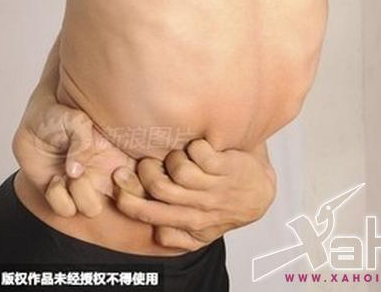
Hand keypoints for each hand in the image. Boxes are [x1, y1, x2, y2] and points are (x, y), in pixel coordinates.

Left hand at [12, 84, 135, 217]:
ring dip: (79, 193)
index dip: (135, 185)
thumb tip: (76, 172)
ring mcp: (83, 186)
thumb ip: (82, 141)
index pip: (142, 180)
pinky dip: (57, 197)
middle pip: (125, 203)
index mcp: (116, 155)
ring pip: (92, 209)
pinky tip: (54, 179)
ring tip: (66, 173)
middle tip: (88, 173)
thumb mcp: (75, 119)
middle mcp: (103, 174)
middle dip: (107, 192)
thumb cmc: (60, 114)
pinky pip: (65, 210)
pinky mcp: (61, 195)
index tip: (118, 172)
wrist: (35, 119)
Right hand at [111, 138, 276, 250]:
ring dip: (176, 155)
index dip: (128, 196)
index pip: (149, 215)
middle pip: (159, 188)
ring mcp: (214, 188)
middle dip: (147, 168)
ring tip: (181, 155)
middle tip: (150, 160)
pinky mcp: (227, 169)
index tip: (118, 178)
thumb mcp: (202, 230)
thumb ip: (178, 235)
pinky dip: (197, 145)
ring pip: (180, 169)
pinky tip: (201, 148)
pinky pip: (200, 152)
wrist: (261, 193)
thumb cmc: (225, 204)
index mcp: (187, 223)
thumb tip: (155, 235)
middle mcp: (199, 208)